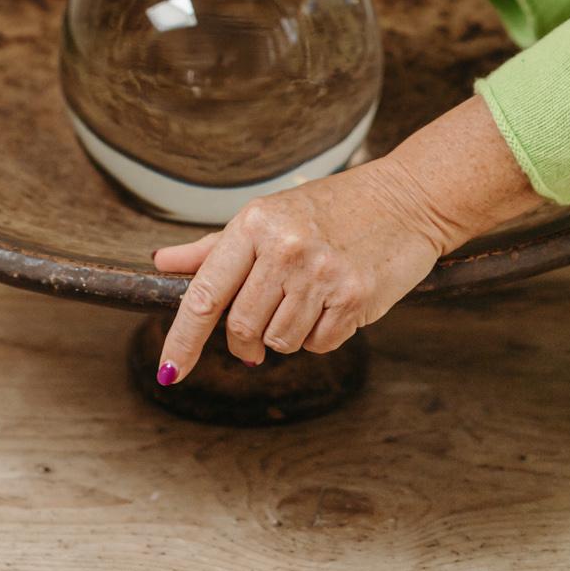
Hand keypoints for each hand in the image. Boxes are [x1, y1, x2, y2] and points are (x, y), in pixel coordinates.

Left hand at [149, 159, 441, 382]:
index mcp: (255, 223)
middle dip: (247, 338)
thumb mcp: (268, 216)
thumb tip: (164, 264)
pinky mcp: (355, 297)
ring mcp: (321, 274)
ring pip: (279, 342)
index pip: (205, 294)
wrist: (405, 199)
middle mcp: (285, 248)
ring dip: (290, 332)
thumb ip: (214, 248)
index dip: (182, 339)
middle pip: (242, 328)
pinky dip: (323, 333)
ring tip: (311, 294)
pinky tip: (336, 300)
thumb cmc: (332, 208)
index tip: (169, 371)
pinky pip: (320, 345)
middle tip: (267, 317)